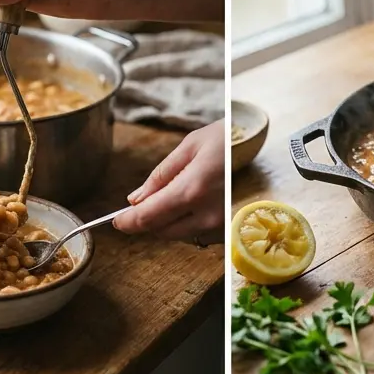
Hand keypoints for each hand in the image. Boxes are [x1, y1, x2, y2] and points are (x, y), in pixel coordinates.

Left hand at [113, 120, 223, 242]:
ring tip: (171, 194)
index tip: (116, 220)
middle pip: (160, 231)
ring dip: (164, 221)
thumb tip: (136, 199)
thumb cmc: (224, 138)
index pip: (149, 217)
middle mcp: (206, 213)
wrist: (258, 144)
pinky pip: (194, 234)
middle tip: (141, 202)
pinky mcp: (226, 230)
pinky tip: (189, 202)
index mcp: (192, 189)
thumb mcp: (188, 146)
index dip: (128, 221)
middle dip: (145, 220)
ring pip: (176, 235)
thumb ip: (159, 176)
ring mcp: (219, 225)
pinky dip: (183, 222)